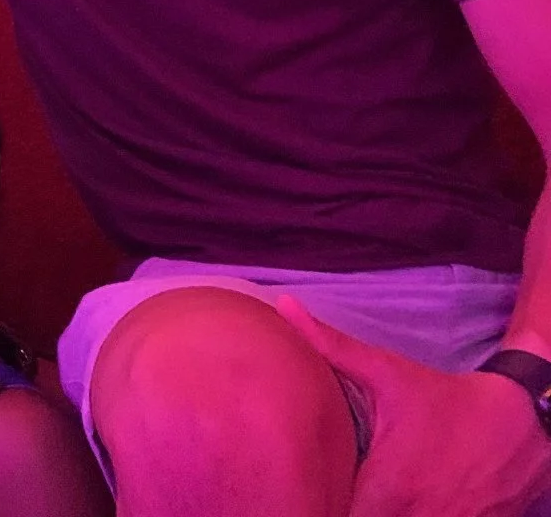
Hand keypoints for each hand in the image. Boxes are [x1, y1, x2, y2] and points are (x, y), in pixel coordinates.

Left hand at [278, 297, 550, 515]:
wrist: (517, 424)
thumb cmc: (444, 399)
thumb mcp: (387, 371)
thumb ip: (331, 345)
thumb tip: (284, 305)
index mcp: (388, 489)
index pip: (338, 516)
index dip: (319, 506)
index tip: (306, 490)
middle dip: (342, 508)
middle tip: (326, 491)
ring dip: (373, 515)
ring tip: (353, 496)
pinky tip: (398, 504)